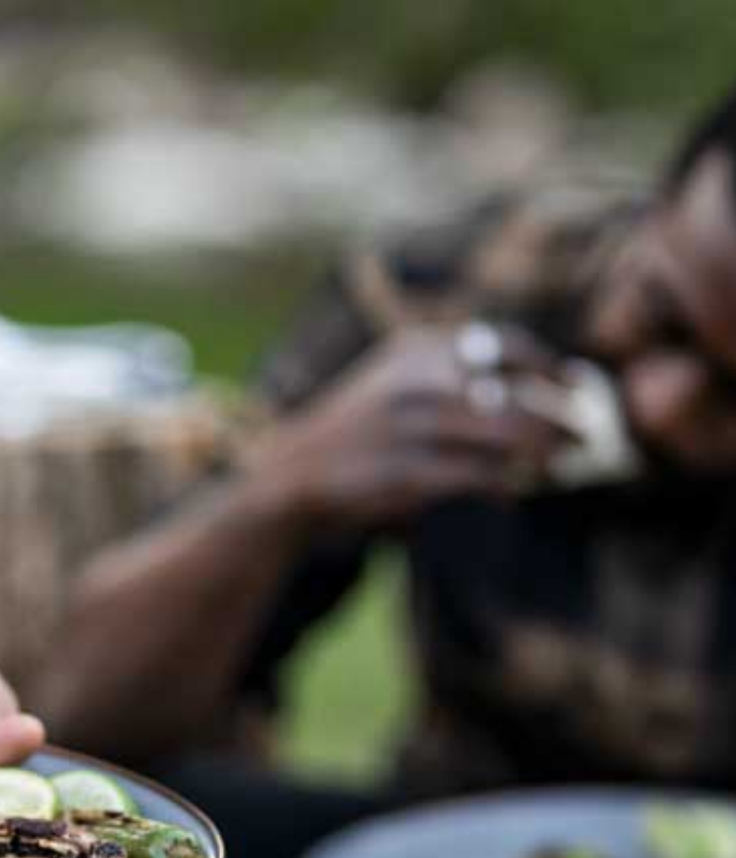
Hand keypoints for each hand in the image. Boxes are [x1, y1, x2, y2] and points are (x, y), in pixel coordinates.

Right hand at [267, 323, 569, 527]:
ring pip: (502, 435)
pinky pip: (475, 476)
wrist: (289, 476)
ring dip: (541, 451)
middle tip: (585, 436)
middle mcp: (416, 381)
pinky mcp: (406, 473)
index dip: (547, 365)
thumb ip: (446, 376)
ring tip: (563, 465)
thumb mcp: (391, 382)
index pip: (500, 346)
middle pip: (511, 394)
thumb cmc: (352, 435)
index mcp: (415, 349)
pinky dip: (501, 484)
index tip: (577, 383)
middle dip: (556, 416)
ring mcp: (411, 427)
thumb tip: (529, 389)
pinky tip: (512, 493)